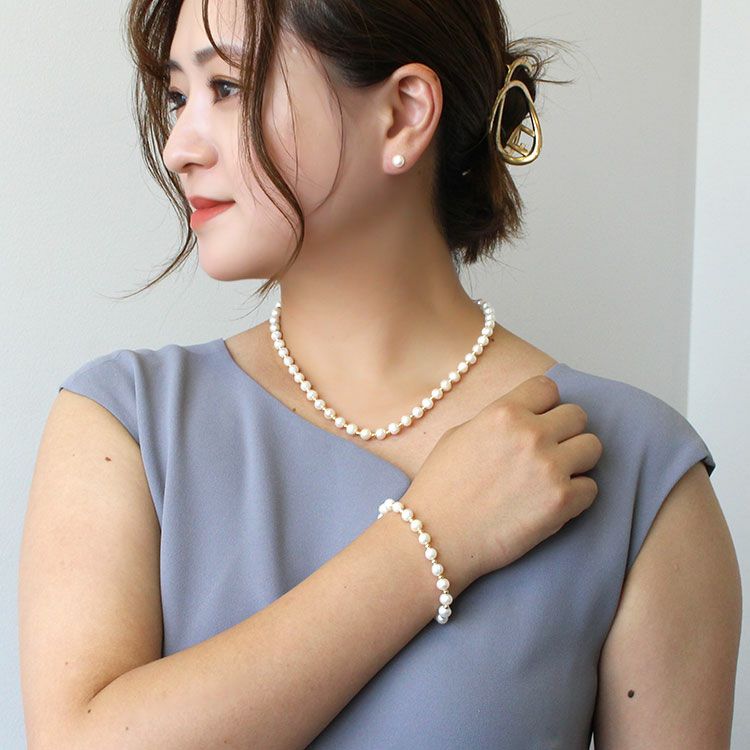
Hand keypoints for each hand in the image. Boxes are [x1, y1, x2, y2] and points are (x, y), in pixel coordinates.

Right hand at [404, 375, 602, 586]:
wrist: (436, 537)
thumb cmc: (440, 487)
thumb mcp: (460, 434)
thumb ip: (498, 419)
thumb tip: (526, 416)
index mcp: (504, 412)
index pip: (548, 387)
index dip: (544, 405)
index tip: (538, 421)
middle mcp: (530, 434)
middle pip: (577, 416)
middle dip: (564, 432)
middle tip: (548, 451)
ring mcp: (549, 468)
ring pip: (592, 447)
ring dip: (577, 460)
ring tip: (555, 475)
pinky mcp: (562, 502)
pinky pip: (591, 488)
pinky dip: (576, 495)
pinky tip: (552, 501)